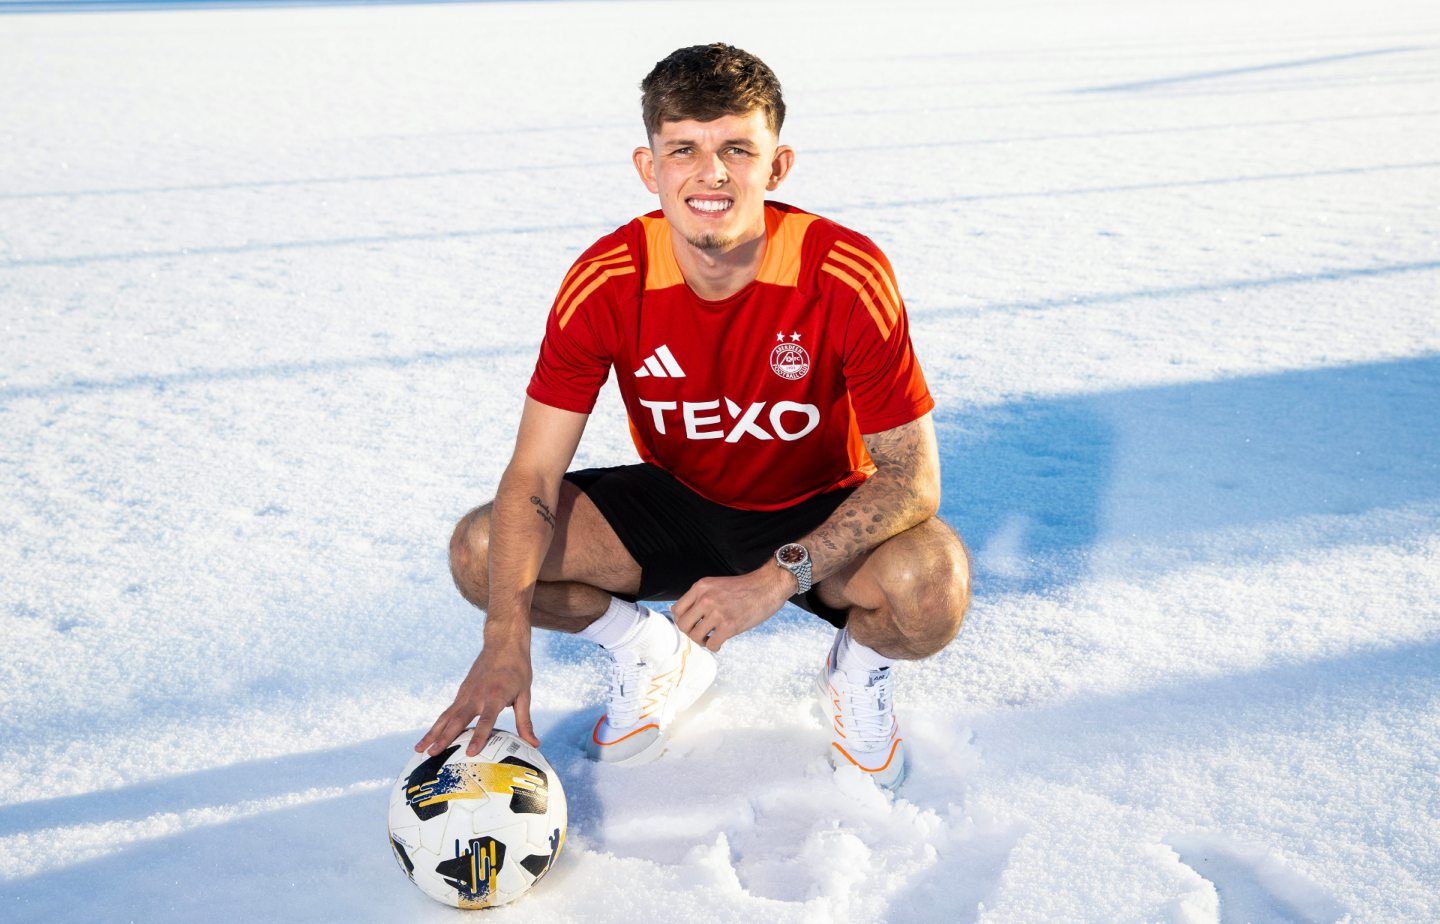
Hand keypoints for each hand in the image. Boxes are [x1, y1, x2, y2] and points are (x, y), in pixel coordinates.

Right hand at [414, 643, 537, 756]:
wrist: (503, 643)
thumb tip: (534, 744)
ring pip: (446, 716)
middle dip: (444, 738)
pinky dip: (438, 725)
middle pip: (458, 720)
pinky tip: (430, 737)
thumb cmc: (517, 669)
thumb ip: (525, 722)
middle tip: (432, 754)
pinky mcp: (462, 692)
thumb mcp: (525, 694)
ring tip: (419, 749)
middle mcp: (477, 695)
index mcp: (495, 696)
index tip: (470, 753)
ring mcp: (466, 693)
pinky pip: (448, 711)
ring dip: (432, 733)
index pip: (486, 720)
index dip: (479, 737)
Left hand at [671, 564, 794, 650]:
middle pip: (683, 624)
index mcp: (701, 587)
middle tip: (700, 633)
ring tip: (710, 638)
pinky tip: (720, 642)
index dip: (681, 620)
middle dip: (690, 632)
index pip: (677, 609)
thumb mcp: (717, 585)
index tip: (690, 624)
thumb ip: (701, 596)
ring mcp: (716, 612)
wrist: (767, 586)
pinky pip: (711, 644)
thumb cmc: (745, 587)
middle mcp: (705, 599)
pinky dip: (714, 646)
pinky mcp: (729, 626)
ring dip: (701, 641)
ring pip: (694, 636)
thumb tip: (686, 614)